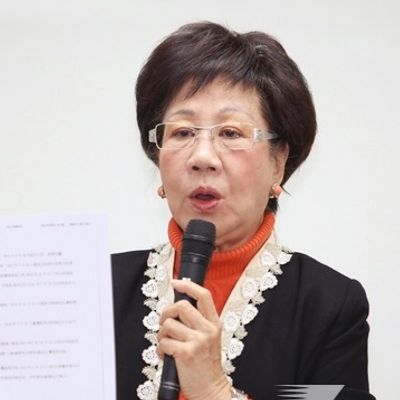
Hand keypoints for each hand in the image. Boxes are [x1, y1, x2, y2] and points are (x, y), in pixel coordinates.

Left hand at [157, 279, 230, 399]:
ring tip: (167, 343)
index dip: (188, 286)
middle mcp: (208, 330)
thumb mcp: (210, 337)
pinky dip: (160, 349)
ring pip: (169, 324)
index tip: (176, 282)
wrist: (210, 389)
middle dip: (167, 312)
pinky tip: (166, 355)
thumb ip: (198, 321)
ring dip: (162, 334)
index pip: (203, 295)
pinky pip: (164, 342)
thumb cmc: (206, 364)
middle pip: (182, 305)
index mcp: (214, 323)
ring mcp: (198, 341)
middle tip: (165, 322)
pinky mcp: (187, 353)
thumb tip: (178, 306)